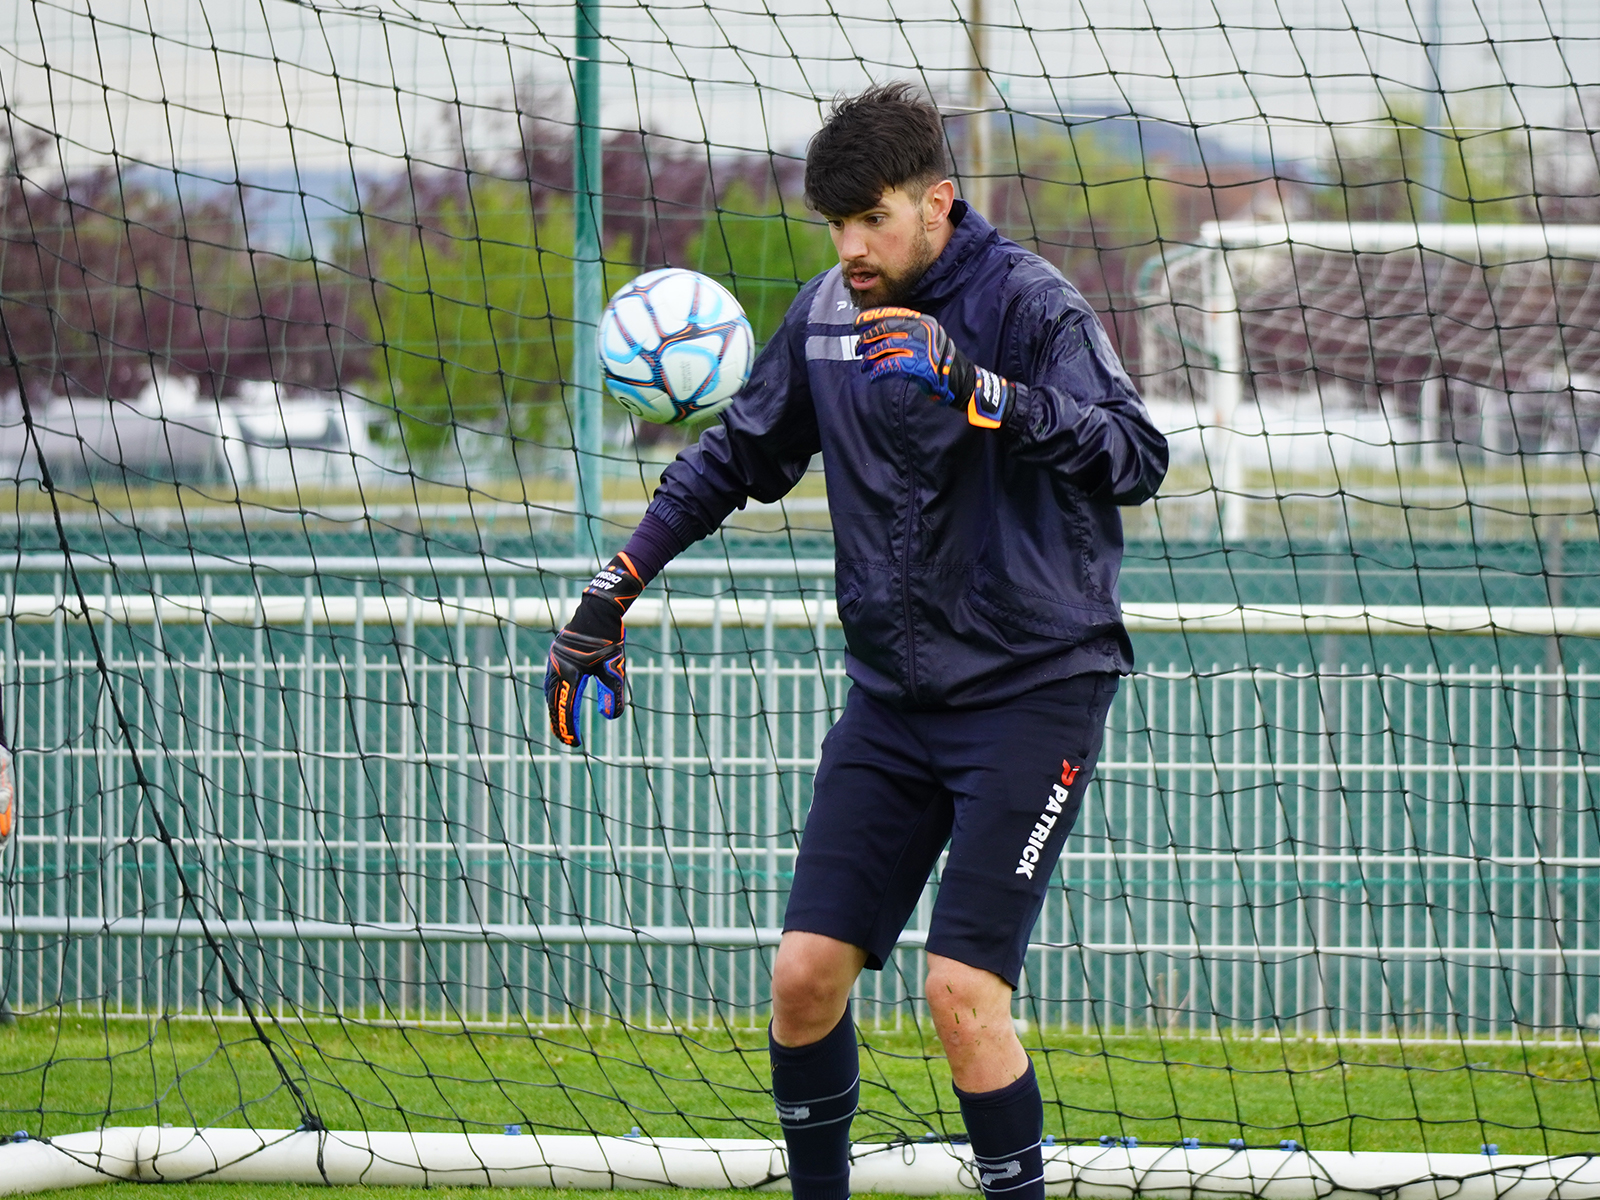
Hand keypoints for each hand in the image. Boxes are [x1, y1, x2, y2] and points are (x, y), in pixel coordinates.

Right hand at [545, 553, 644, 748]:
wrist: (599, 611)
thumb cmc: (609, 639)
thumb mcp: (615, 668)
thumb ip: (613, 693)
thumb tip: (610, 717)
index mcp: (571, 672)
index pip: (567, 707)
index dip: (569, 727)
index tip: (575, 743)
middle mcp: (558, 668)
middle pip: (554, 703)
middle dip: (558, 723)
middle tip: (566, 740)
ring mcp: (554, 660)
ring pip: (549, 692)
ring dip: (554, 709)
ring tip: (561, 725)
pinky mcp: (555, 655)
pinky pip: (550, 680)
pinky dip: (554, 695)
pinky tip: (559, 701)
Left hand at [854, 307, 1014, 427]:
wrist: (961, 381)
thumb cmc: (939, 362)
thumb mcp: (927, 339)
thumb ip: (907, 333)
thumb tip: (876, 334)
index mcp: (923, 322)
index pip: (892, 314)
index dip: (872, 317)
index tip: (857, 322)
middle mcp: (922, 331)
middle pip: (885, 330)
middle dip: (867, 339)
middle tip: (858, 348)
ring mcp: (921, 348)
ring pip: (885, 349)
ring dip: (870, 358)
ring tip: (864, 365)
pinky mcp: (918, 365)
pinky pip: (891, 366)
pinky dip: (879, 372)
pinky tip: (874, 376)